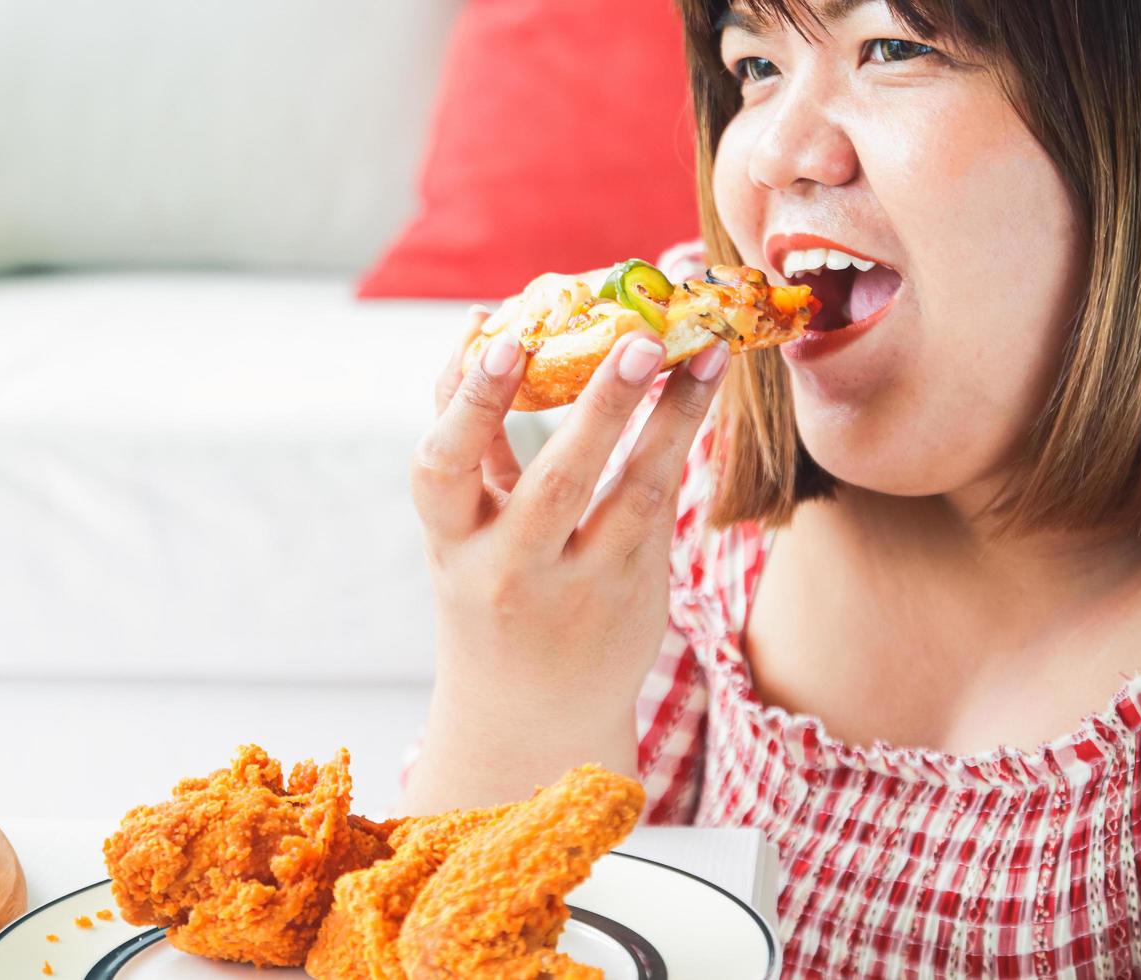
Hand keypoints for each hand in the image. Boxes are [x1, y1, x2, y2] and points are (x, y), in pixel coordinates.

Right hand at [402, 307, 728, 809]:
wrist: (529, 717)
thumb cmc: (491, 596)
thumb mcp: (464, 532)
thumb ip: (474, 447)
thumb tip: (479, 332)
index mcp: (452, 543)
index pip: (442, 468)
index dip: (467, 402)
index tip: (499, 335)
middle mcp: (510, 571)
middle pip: (554, 484)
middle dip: (598, 407)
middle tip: (637, 339)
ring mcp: (578, 590)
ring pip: (630, 496)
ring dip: (667, 419)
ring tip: (697, 353)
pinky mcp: (632, 595)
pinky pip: (658, 511)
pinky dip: (677, 447)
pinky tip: (697, 394)